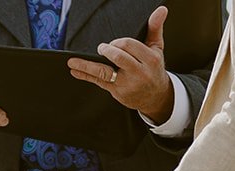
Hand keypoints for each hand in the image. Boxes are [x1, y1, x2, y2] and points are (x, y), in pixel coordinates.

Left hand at [66, 6, 175, 125]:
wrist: (155, 96)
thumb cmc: (153, 69)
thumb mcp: (157, 48)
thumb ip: (155, 28)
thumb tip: (161, 10)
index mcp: (150, 60)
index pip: (130, 45)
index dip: (119, 42)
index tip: (114, 42)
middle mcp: (139, 73)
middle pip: (119, 58)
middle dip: (107, 50)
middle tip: (101, 48)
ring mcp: (127, 84)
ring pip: (105, 73)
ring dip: (87, 66)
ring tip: (73, 62)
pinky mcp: (117, 92)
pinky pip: (99, 83)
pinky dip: (86, 76)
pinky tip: (76, 71)